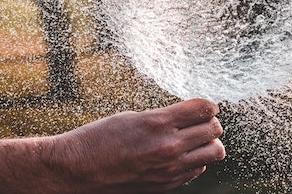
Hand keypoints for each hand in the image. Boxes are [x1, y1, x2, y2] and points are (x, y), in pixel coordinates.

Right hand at [45, 98, 224, 192]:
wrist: (76, 170)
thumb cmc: (99, 138)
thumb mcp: (132, 117)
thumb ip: (164, 117)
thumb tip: (189, 116)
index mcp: (158, 123)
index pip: (204, 109)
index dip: (208, 105)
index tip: (204, 106)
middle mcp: (168, 147)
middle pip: (214, 130)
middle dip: (210, 122)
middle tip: (200, 121)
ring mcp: (169, 169)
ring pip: (214, 153)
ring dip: (208, 143)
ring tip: (194, 139)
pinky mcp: (166, 185)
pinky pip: (197, 170)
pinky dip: (195, 160)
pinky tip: (180, 155)